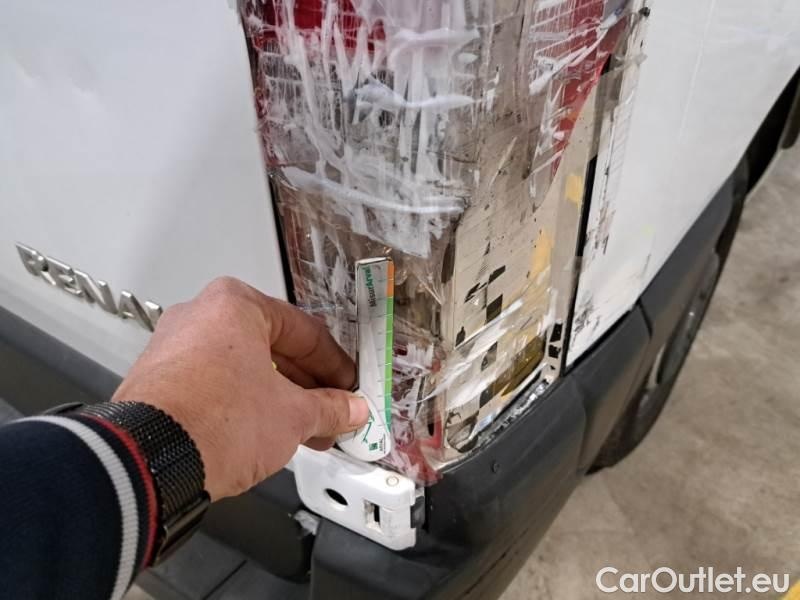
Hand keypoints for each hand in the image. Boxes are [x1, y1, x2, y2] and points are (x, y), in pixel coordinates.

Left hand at [112, 277, 367, 500]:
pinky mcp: (158, 382)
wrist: (151, 462)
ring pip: (243, 369)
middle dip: (307, 386)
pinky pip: (215, 386)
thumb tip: (348, 409)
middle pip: (272, 349)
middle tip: (331, 411)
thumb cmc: (216, 420)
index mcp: (235, 304)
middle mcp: (200, 316)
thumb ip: (329, 408)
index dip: (335, 365)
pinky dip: (244, 405)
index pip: (305, 331)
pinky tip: (265, 433)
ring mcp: (174, 348)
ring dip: (279, 399)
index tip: (348, 387)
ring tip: (304, 432)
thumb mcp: (293, 415)